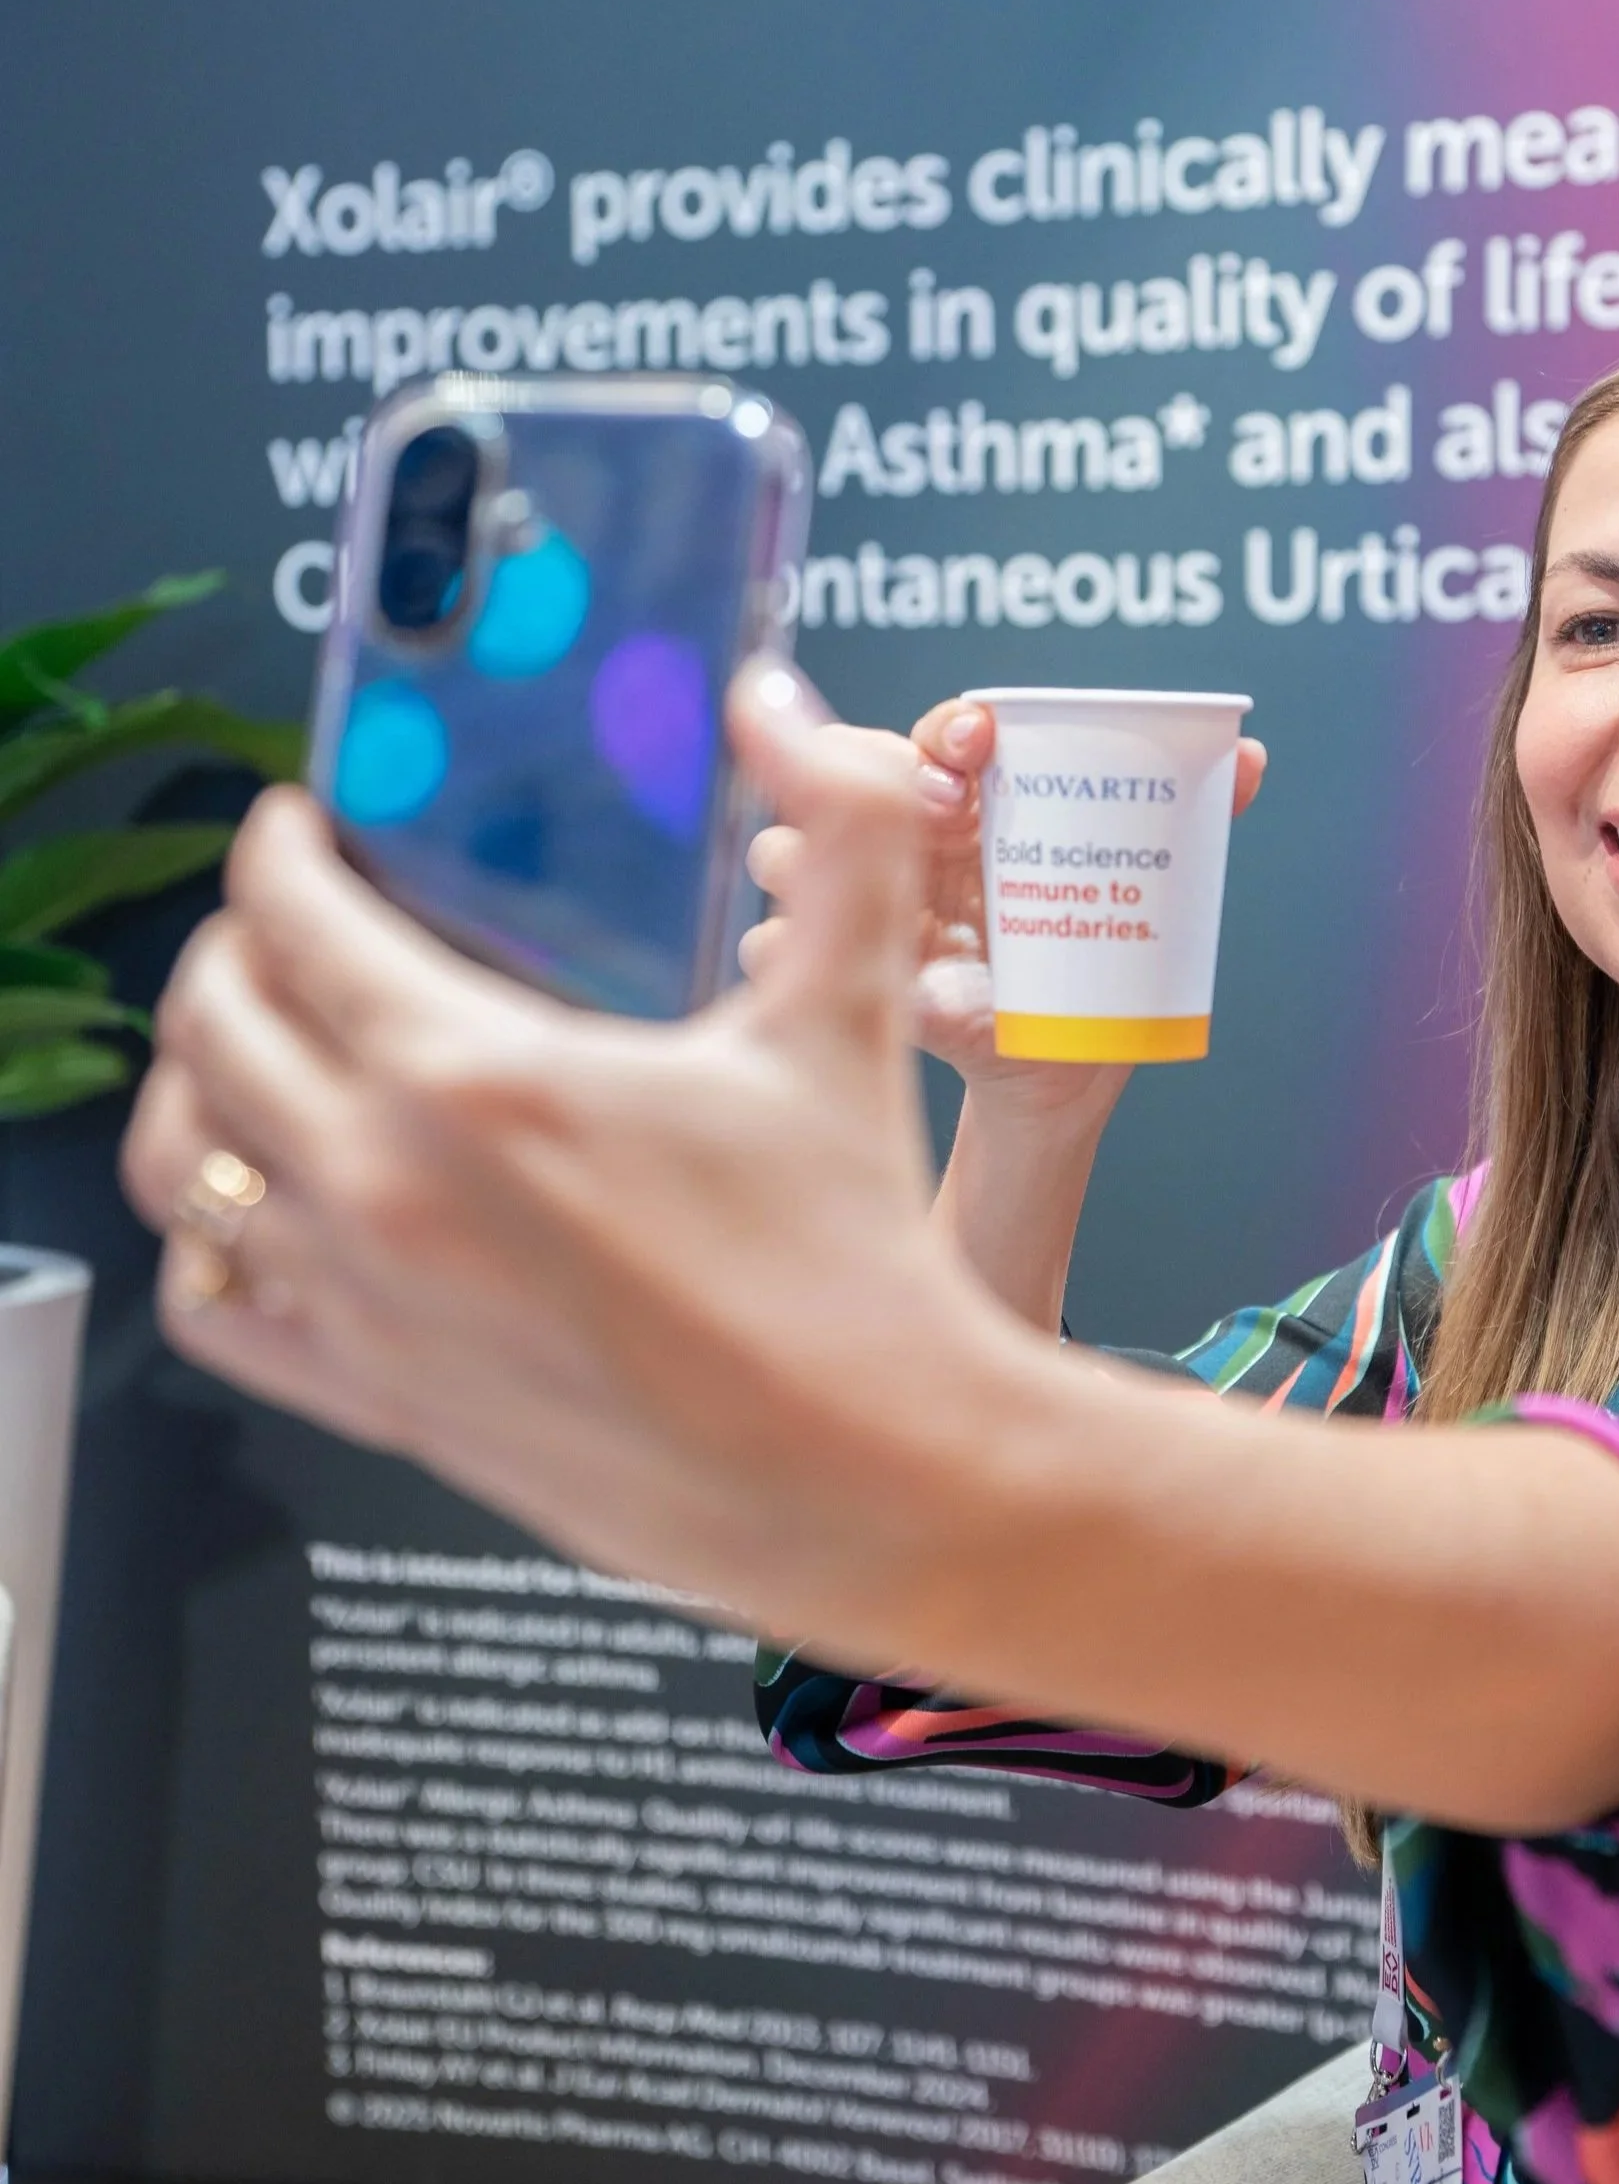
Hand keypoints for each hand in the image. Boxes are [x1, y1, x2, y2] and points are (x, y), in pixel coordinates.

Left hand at [123, 672, 1618, 1828]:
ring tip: (250, 1053)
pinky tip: (264, 1211)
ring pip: (182, 1165)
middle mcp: (383, 1190)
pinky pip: (217, 1308)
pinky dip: (210, 1243)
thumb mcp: (849, 1017)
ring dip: (198, 1087)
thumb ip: (836, 831)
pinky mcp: (381, 1401)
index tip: (299, 832)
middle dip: (232, 949)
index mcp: (474, 1078)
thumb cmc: (854, 1267)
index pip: (291, 918)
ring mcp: (365, 1304)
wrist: (871, 1475)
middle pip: (211, 1027)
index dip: (279, 851)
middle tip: (282, 926)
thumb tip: (785, 709)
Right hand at [743, 694, 1267, 1137]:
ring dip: (803, 855)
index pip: (942, 737)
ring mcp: (863, 904)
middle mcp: (909, 845)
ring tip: (855, 884)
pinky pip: (768, 949)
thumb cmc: (1094, 978)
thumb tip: (1250, 757)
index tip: (978, 739)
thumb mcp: (1140, 906)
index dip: (951, 726)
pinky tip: (817, 964)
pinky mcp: (837, 974)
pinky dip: (783, 952)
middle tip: (939, 813)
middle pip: (845, 773)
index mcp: (976, 810)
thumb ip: (1186, 824)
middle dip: (872, 776)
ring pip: (782, 847)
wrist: (1060, 1082)